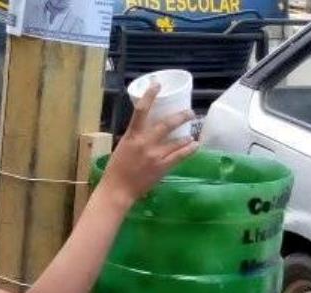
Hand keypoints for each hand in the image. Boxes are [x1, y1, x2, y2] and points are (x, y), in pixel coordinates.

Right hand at [100, 83, 199, 206]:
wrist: (117, 190)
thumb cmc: (115, 168)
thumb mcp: (122, 147)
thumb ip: (135, 137)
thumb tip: (146, 130)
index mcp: (132, 135)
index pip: (141, 110)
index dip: (150, 95)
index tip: (157, 85)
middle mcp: (145, 143)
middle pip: (167, 124)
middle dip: (181, 116)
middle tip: (190, 112)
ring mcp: (155, 155)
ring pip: (177, 141)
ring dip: (187, 136)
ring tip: (193, 133)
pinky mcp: (162, 167)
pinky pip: (180, 156)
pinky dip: (189, 149)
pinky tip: (195, 145)